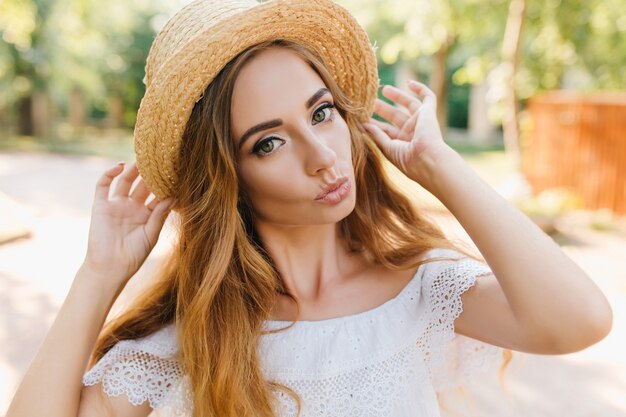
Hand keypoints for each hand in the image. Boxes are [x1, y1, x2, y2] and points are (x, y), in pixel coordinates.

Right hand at [81, 162, 172, 289]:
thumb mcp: (150, 235)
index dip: (164, 186)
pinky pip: (103, 185)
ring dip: (132, 170)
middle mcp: (132, 207)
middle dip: (150, 174)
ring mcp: (116, 205)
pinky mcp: (100, 205)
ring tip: (142, 159)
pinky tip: (120, 166)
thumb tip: (173, 197)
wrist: (110, 268)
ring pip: (125, 181)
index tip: (175, 174)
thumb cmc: (133, 256)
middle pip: (142, 185)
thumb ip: (159, 216)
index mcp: (146, 215)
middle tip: (159, 160)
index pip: (157, 195)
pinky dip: (109, 173)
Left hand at [364, 81, 453, 187]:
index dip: (373, 122)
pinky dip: (421, 89)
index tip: (360, 116)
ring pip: (408, 104)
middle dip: (382, 108)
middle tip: (369, 100)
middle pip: (395, 115)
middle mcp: (412, 132)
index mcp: (402, 143)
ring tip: (383, 89)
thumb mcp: (387, 148)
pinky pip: (428, 97)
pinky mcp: (429, 113)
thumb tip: (363, 124)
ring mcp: (421, 122)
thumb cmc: (407, 159)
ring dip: (397, 96)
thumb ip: (376, 135)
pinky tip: (409, 83)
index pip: (385, 129)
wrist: (427, 160)